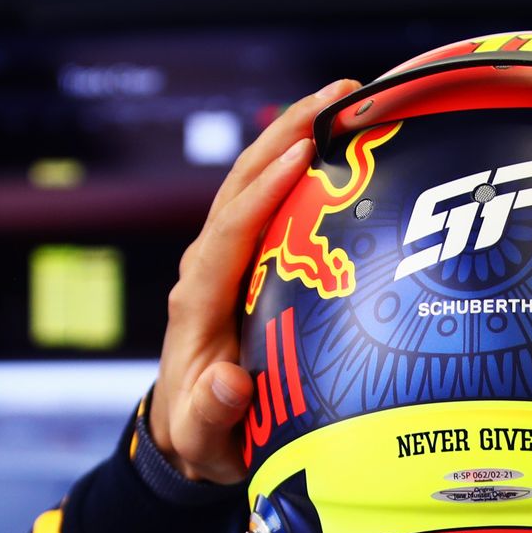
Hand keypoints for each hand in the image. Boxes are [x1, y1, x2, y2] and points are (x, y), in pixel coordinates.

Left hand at [147, 78, 358, 482]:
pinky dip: (298, 168)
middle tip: (338, 94)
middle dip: (286, 134)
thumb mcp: (206, 437)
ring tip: (344, 98)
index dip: (266, 190)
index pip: (231, 231)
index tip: (306, 153)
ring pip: (255, 185)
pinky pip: (269, 206)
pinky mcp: (244, 266)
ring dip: (294, 136)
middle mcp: (207, 271)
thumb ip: (214, 410)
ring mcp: (224, 263)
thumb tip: (228, 381)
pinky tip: (337, 146)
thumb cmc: (202, 438)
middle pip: (242, 186)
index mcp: (199, 303)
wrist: (187, 437)